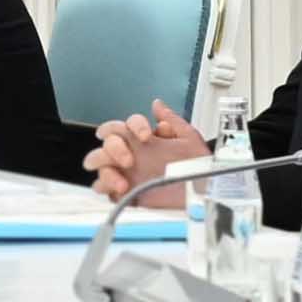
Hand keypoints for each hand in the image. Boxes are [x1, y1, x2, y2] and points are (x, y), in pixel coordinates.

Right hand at [89, 108, 207, 202]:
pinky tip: (123, 189)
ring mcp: (127, 173)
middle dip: (114, 148)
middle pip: (108, 142)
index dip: (135, 126)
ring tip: (122, 181)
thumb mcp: (189, 139)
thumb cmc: (199, 170)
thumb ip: (172, 119)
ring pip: (100, 164)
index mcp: (145, 140)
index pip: (127, 124)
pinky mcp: (125, 193)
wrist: (201, 196)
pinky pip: (104, 187)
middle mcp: (133, 154)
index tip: (147, 136)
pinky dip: (108, 187)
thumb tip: (157, 105)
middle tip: (129, 160)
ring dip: (106, 169)